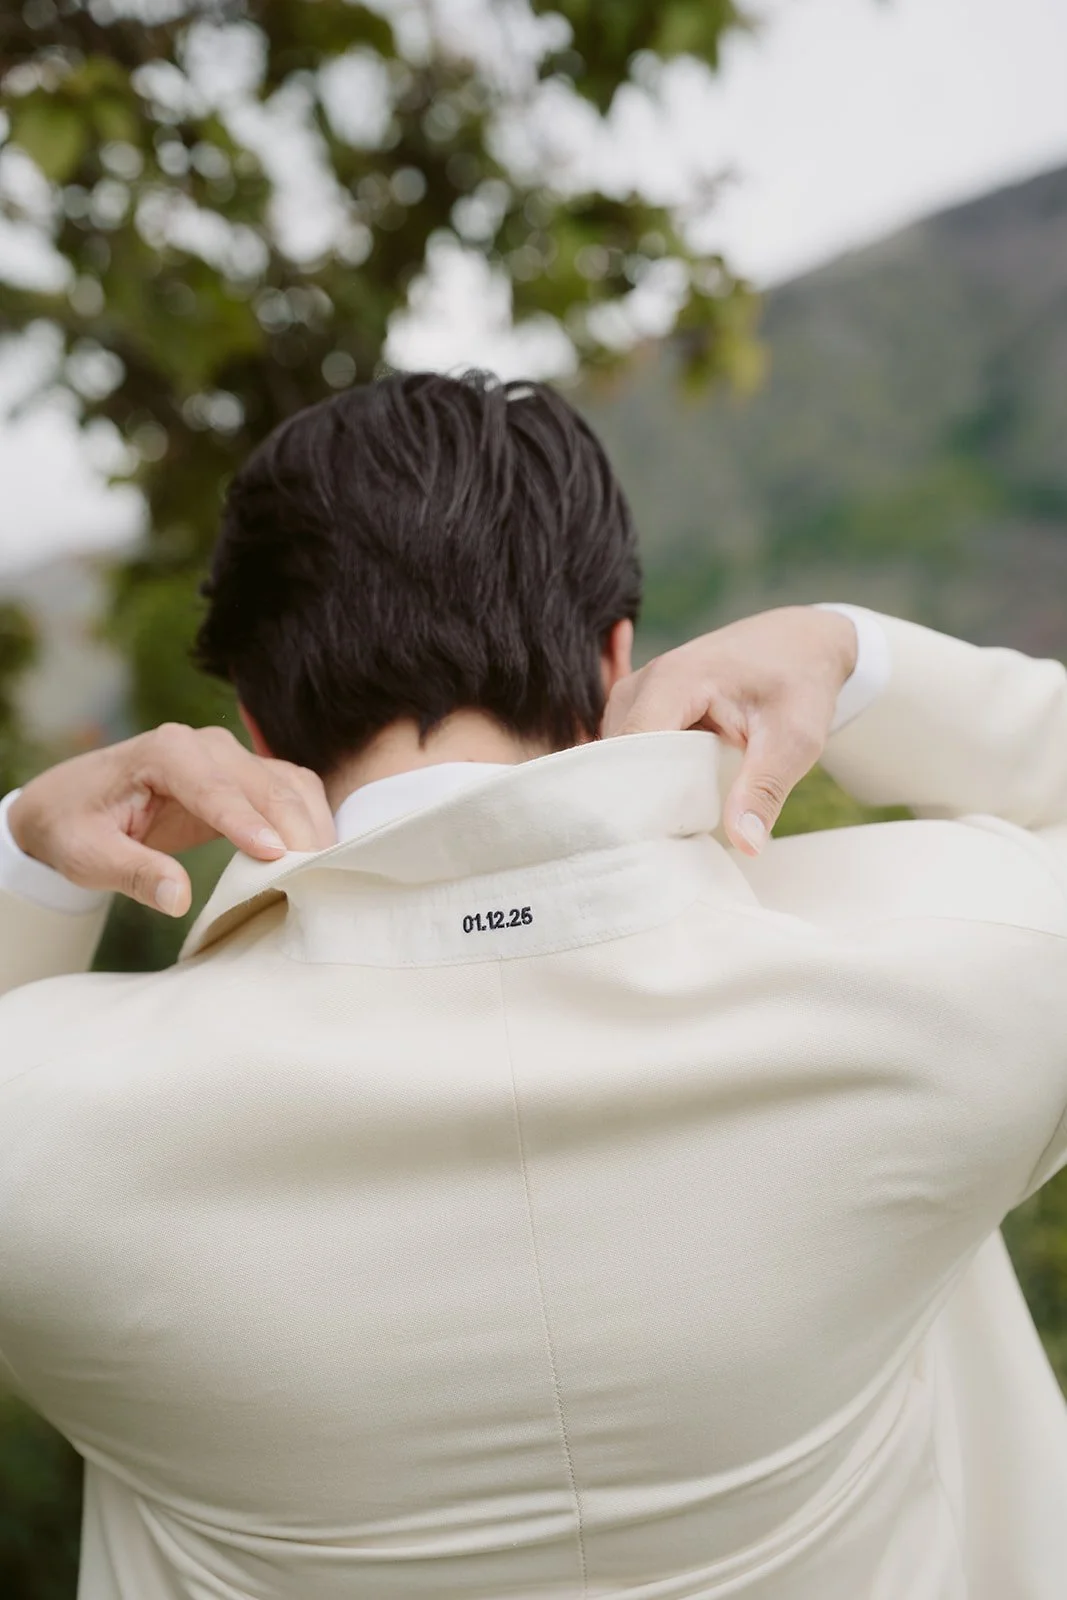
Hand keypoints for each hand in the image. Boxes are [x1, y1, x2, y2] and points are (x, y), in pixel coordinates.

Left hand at [7, 724, 336, 916]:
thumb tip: (178, 899)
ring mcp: (230, 758)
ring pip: (289, 785)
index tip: (276, 855)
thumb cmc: (75, 827)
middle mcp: (205, 745)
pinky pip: (291, 791)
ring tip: (326, 871)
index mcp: (165, 752)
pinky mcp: (245, 779)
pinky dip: (310, 819)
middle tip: (316, 876)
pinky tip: (319, 855)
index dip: (246, 822)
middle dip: (294, 829)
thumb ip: (133, 873)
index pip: (214, 788)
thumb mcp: (87, 855)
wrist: (71, 803)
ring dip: (312, 825)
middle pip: (265, 784)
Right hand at [601, 605, 857, 854]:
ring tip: (668, 828)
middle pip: (616, 757)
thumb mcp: (794, 739)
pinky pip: (627, 750)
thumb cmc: (799, 683)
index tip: (649, 843)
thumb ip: (764, 789)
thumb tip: (747, 845)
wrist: (800, 643)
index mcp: (673, 681)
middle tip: (662, 846)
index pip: (630, 749)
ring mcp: (637, 693)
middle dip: (635, 801)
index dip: (634, 798)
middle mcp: (643, 682)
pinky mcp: (641, 705)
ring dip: (639, 791)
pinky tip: (670, 804)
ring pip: (617, 757)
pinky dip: (645, 778)